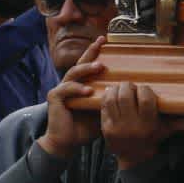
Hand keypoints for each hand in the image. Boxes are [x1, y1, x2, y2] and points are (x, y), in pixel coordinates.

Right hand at [37, 37, 106, 159]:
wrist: (67, 142)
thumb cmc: (85, 127)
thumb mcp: (101, 111)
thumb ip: (109, 100)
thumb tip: (129, 92)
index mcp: (80, 84)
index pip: (87, 64)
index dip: (94, 51)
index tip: (104, 39)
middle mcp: (69, 83)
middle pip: (80, 63)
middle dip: (90, 52)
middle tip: (101, 44)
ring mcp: (61, 89)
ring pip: (73, 73)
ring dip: (87, 69)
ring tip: (100, 67)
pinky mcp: (55, 97)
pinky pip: (66, 89)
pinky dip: (77, 89)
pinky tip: (88, 90)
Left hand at [100, 81, 183, 168]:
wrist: (134, 157)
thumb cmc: (152, 138)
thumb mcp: (167, 130)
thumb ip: (183, 123)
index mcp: (148, 124)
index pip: (146, 98)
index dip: (145, 90)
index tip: (145, 89)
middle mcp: (132, 125)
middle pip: (126, 96)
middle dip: (128, 86)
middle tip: (131, 86)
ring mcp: (117, 127)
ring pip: (113, 98)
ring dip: (116, 89)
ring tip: (121, 88)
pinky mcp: (106, 127)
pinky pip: (104, 106)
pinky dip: (107, 96)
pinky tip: (111, 93)